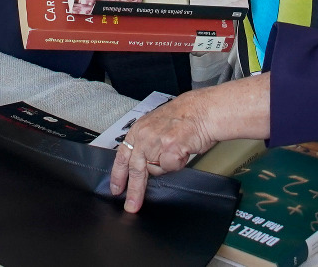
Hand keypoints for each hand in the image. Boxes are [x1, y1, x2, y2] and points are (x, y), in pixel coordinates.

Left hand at [108, 92, 223, 212]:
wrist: (201, 111)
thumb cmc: (183, 117)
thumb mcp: (156, 125)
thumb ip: (146, 143)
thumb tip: (143, 164)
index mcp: (138, 130)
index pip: (122, 156)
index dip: (118, 174)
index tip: (116, 188)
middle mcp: (144, 137)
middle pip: (135, 169)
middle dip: (133, 190)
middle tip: (131, 206)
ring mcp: (156, 144)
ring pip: (156, 169)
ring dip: (166, 165)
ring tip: (176, 149)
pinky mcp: (170, 151)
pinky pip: (171, 167)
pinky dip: (178, 163)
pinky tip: (182, 150)